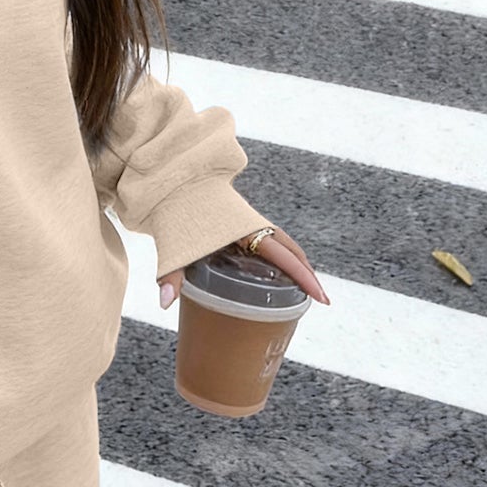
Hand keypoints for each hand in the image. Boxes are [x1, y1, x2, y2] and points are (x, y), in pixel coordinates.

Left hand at [158, 224, 328, 309]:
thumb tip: (165, 304)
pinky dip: (282, 258)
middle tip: (320, 300)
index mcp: (245, 229)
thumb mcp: (173, 247)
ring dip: (298, 265)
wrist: (174, 182)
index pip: (283, 256)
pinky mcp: (243, 227)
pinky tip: (279, 275)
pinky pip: (271, 243)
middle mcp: (254, 226)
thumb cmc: (174, 214)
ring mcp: (250, 225)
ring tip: (306, 291)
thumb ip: (170, 276)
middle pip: (292, 251)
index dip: (304, 277)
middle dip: (307, 275)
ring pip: (284, 246)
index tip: (319, 297)